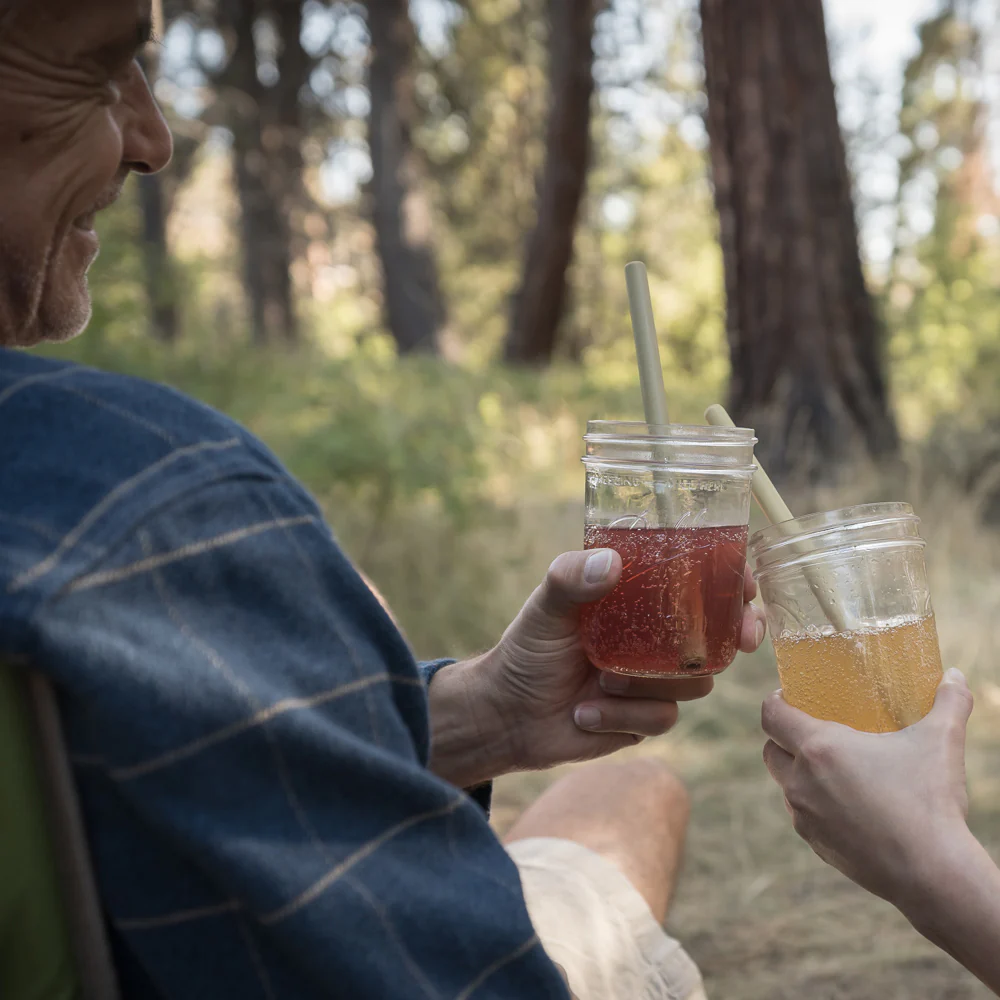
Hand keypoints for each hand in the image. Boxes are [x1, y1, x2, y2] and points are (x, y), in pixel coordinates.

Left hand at [461, 548, 763, 776]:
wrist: (509, 716)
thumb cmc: (526, 651)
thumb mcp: (545, 607)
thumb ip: (570, 579)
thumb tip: (612, 563)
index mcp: (637, 598)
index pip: (698, 581)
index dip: (733, 580)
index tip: (746, 586)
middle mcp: (654, 635)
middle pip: (719, 631)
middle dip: (736, 633)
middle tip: (742, 638)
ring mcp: (654, 677)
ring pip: (696, 680)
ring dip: (651, 683)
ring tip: (602, 681)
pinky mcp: (646, 717)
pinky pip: (663, 717)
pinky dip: (623, 715)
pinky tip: (586, 712)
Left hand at [761, 668, 973, 907]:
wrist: (932, 872)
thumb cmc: (929, 800)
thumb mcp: (941, 741)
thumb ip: (948, 702)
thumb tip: (954, 675)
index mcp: (818, 748)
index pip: (770, 715)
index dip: (775, 701)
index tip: (788, 696)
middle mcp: (800, 781)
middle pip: (770, 749)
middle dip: (784, 737)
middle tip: (812, 731)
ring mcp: (804, 816)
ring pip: (785, 785)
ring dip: (798, 773)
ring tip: (830, 767)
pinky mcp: (815, 844)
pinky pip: (803, 816)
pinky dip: (814, 805)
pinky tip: (844, 803)